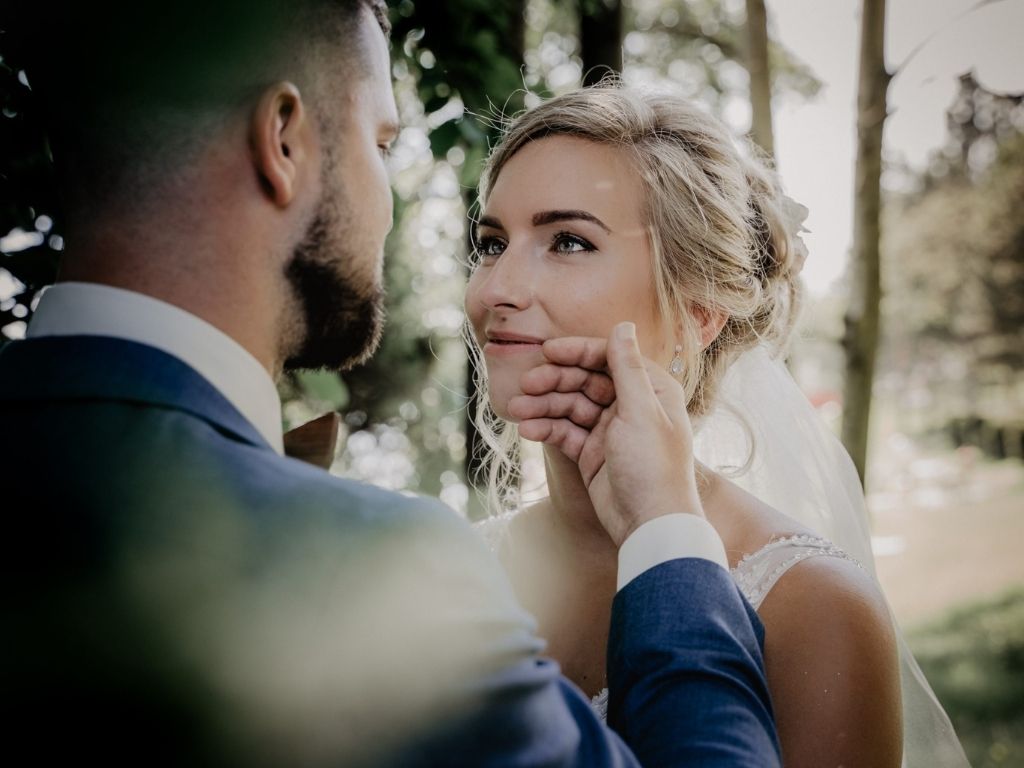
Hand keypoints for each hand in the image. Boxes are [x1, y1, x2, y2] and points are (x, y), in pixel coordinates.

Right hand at [510, 322, 703, 546]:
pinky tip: (527, 430)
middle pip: (585, 381)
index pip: (609, 358)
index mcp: (650, 390)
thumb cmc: (654, 467)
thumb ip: (628, 368)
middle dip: (554, 381)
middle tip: (526, 386)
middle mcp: (630, 405)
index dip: (577, 352)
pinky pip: (564, 432)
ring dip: (543, 406)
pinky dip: (546, 429)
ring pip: (570, 406)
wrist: (650, 526)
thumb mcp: (641, 411)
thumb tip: (624, 324)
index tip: (548, 351)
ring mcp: (609, 430)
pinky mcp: (592, 453)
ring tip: (517, 410)